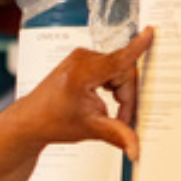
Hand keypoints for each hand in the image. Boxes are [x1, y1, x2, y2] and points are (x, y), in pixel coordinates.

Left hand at [12, 26, 155, 159]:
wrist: (30, 120)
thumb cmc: (50, 121)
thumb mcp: (89, 129)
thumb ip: (117, 135)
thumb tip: (135, 148)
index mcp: (81, 73)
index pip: (117, 59)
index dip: (138, 48)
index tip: (150, 33)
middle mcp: (81, 60)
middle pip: (122, 72)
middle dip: (126, 97)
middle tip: (120, 119)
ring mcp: (80, 57)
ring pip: (117, 70)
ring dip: (119, 92)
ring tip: (106, 111)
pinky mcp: (81, 60)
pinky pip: (108, 68)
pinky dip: (111, 85)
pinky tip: (104, 99)